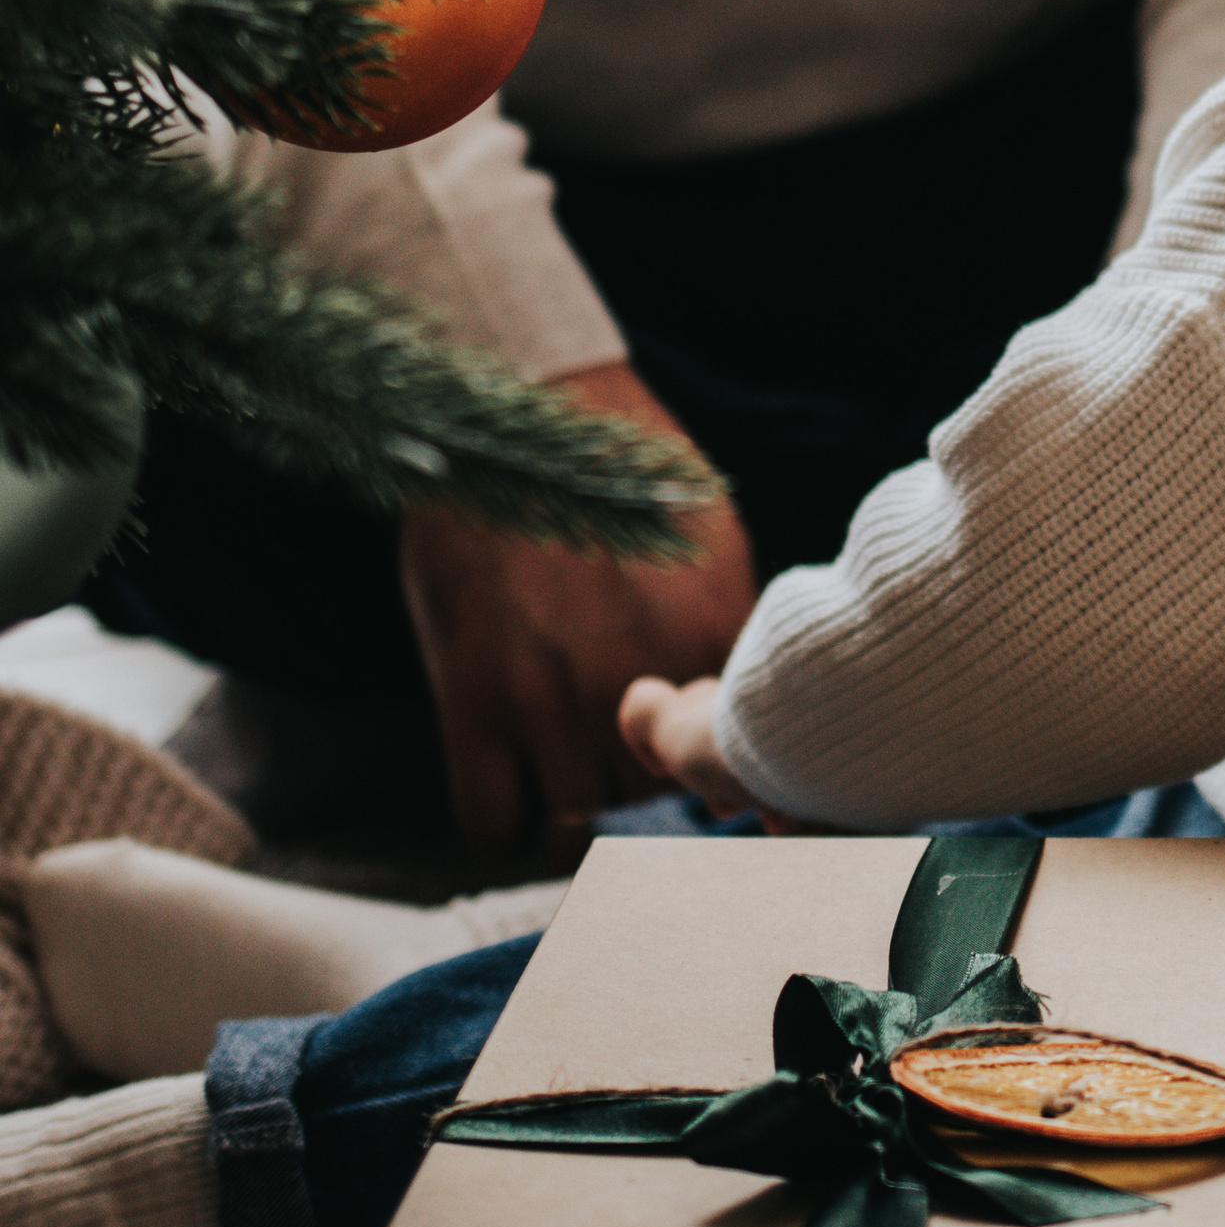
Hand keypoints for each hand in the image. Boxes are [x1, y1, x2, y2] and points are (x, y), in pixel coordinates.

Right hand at [398, 359, 757, 858]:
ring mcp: (553, 698)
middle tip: (609, 743)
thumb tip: (748, 708)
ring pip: (577, 819)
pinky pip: (491, 823)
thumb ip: (729, 628)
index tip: (689, 765)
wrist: (516, 403)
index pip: (730, 757)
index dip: (708, 769)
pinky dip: (501, 821)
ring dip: (570, 799)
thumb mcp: (709, 537)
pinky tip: (506, 781)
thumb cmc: (617, 463)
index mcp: (709, 637)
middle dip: (634, 777)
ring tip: (558, 757)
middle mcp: (638, 678)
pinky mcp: (473, 701)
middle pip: (651, 794)